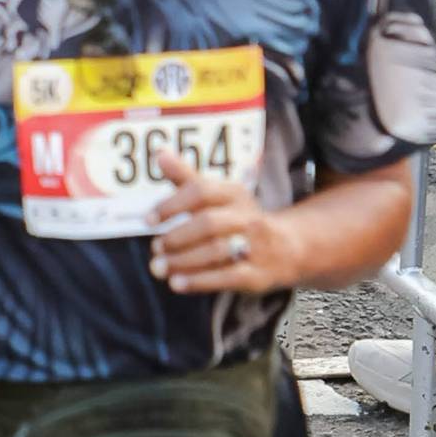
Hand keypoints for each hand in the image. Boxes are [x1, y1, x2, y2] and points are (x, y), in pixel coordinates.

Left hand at [148, 146, 291, 294]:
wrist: (287, 248)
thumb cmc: (239, 218)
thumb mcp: (218, 195)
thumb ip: (186, 178)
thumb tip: (159, 153)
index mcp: (234, 193)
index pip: (201, 191)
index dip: (172, 205)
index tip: (148, 220)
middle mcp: (247, 217)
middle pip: (208, 223)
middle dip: (177, 237)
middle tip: (155, 248)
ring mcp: (255, 246)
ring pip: (216, 251)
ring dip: (183, 261)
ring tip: (159, 268)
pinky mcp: (256, 274)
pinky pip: (226, 277)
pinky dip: (199, 281)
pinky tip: (177, 283)